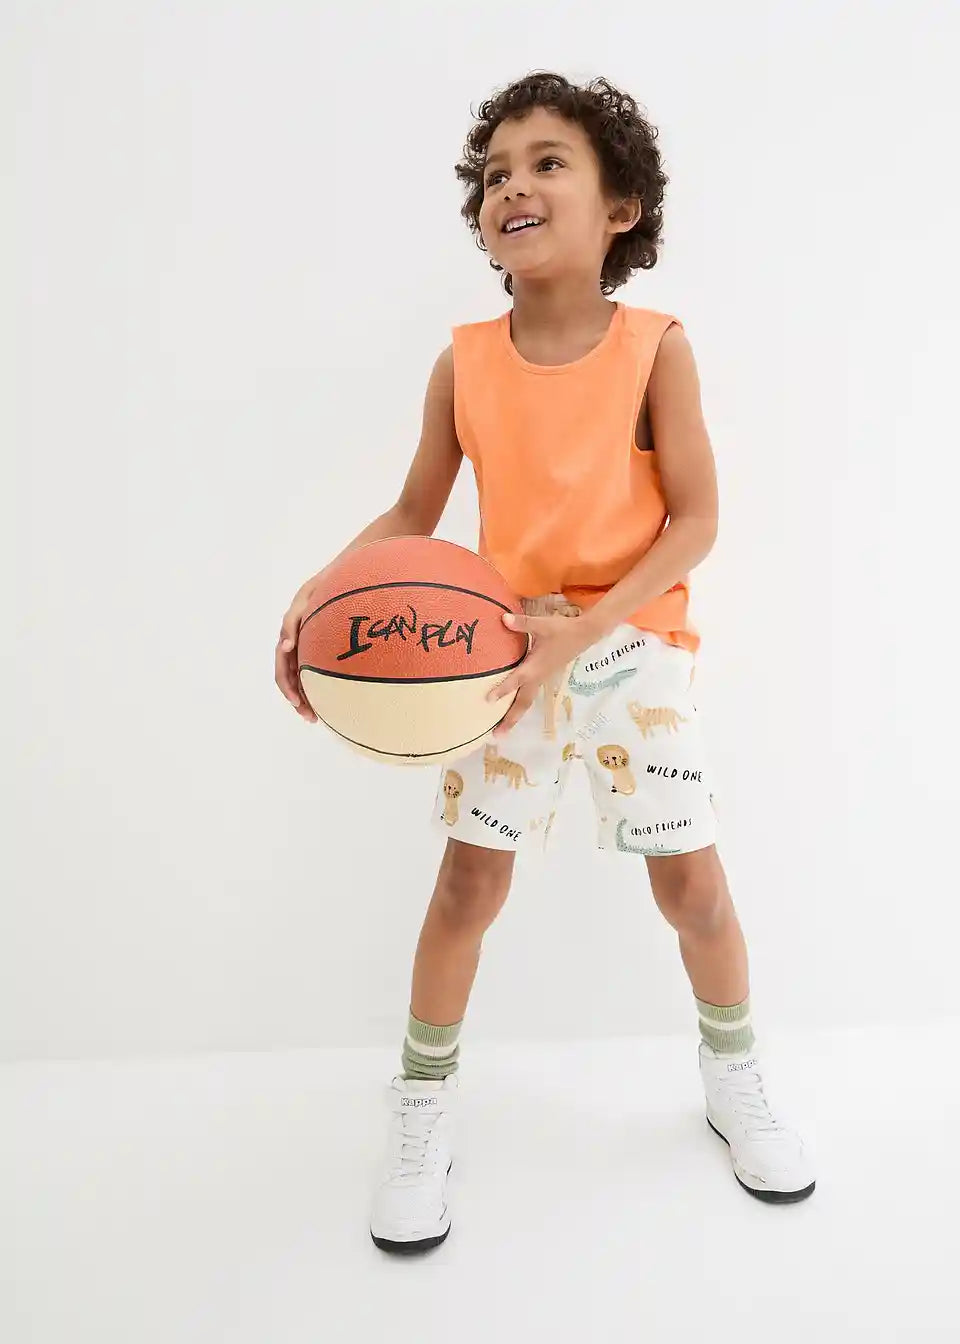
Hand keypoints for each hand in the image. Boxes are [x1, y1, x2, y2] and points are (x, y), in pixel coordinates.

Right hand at [275, 575, 321, 722]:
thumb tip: (284, 646)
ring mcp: (310, 647)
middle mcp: (297, 645)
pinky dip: (321, 686)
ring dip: (308, 698)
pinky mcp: (324, 648)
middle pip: (292, 679)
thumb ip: (292, 620)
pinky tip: (334, 699)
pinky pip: (318, 671)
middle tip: (311, 718)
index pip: (283, 668)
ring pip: (305, 678)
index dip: (287, 687)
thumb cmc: (324, 585)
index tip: (297, 703)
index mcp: (289, 635)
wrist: (347, 577)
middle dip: (298, 700)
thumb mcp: (305, 598)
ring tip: (318, 717)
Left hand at [487, 611, 592, 735]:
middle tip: (496, 735)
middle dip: (509, 719)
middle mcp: (538, 677)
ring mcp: (543, 679)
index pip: (516, 680)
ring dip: (515, 716)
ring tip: (502, 729)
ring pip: (527, 702)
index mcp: (535, 667)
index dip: (502, 690)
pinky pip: (531, 695)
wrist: (585, 634)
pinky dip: (521, 705)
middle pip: (522, 703)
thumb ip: (522, 623)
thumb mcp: (542, 625)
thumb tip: (503, 619)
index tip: (488, 700)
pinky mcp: (545, 677)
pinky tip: (513, 708)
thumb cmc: (563, 630)